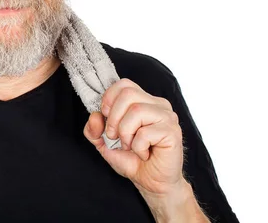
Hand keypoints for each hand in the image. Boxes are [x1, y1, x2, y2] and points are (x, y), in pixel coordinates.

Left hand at [83, 78, 184, 196]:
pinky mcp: (173, 132)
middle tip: (115, 136)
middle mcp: (158, 105)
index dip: (109, 99)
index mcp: (144, 101)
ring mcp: (167, 116)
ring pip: (136, 111)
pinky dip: (138, 147)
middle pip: (128, 94)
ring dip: (125, 133)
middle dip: (114, 118)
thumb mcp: (105, 143)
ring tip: (130, 146)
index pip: (124, 84)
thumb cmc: (133, 160)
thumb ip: (94, 129)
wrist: (152, 183)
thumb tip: (95, 116)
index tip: (106, 117)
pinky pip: (146, 132)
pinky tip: (144, 153)